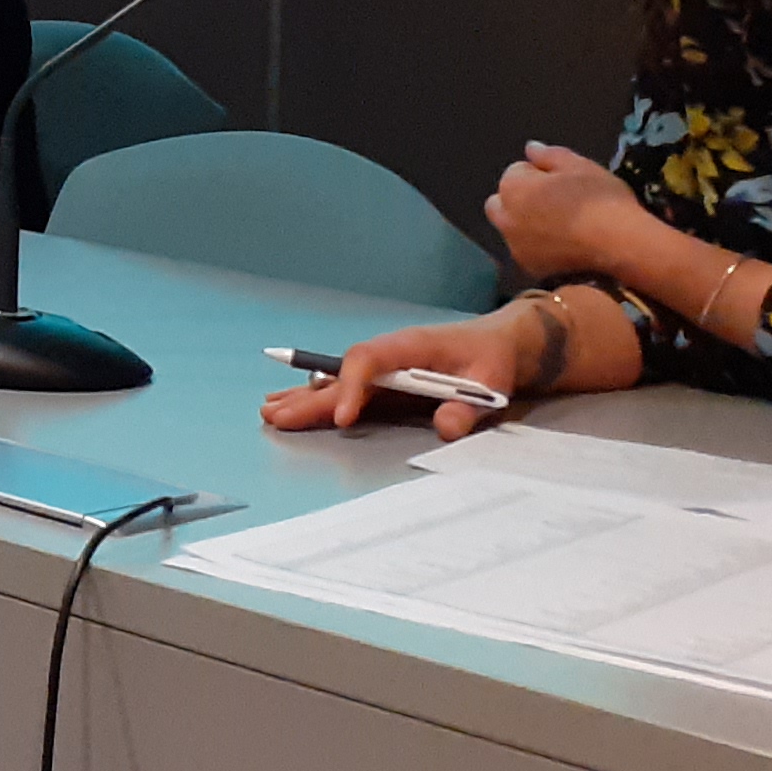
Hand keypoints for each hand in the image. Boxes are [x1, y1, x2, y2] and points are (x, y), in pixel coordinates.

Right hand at [258, 302, 541, 443]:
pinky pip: (346, 389)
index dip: (352, 387)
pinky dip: (318, 398)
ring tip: (270, 411)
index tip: (344, 418)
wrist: (500, 342)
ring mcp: (384, 368)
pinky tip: (293, 404)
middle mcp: (388, 354)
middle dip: (309, 396)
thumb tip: (446, 428)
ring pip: (337, 380)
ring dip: (305, 396)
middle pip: (341, 374)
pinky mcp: (385, 382)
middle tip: (276, 416)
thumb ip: (469, 406)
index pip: (369, 360)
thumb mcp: (492, 381)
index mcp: (410, 345)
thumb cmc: (493, 357)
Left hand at [488, 141, 647, 280]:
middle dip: (520, 200)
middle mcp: (504, 218)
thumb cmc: (600, 199)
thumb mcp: (580, 166)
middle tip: (555, 203)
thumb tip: (530, 148)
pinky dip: (539, 247)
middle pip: (502, 203)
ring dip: (526, 225)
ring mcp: (515, 247)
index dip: (539, 174)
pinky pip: (528, 252)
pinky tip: (566, 247)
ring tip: (562, 226)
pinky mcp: (531, 270)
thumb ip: (549, 155)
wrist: (620, 247)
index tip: (564, 181)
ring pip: (513, 230)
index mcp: (512, 187)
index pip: (515, 172)